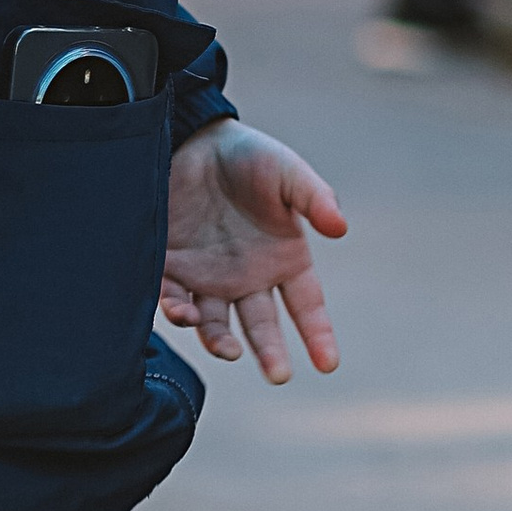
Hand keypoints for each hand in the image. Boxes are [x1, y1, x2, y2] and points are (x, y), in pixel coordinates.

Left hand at [161, 122, 347, 380]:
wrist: (191, 136)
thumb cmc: (248, 155)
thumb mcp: (287, 172)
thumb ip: (314, 198)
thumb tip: (340, 228)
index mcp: (284, 259)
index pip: (307, 307)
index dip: (319, 336)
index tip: (328, 364)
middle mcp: (248, 277)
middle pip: (262, 327)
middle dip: (270, 353)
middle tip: (278, 374)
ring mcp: (208, 277)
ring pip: (216, 324)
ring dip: (221, 341)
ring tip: (229, 351)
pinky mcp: (171, 269)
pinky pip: (175, 301)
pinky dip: (179, 312)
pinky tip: (185, 314)